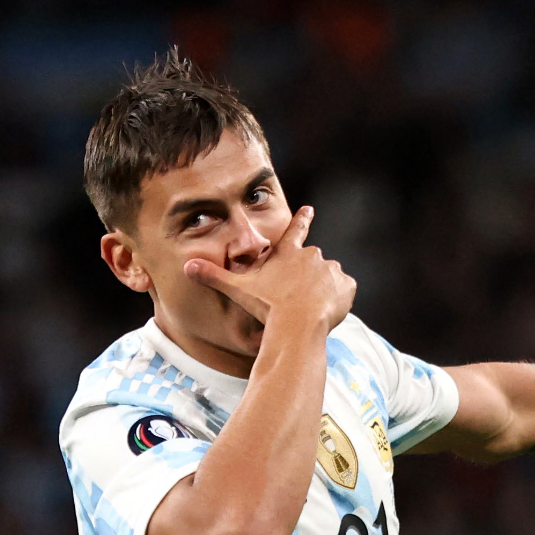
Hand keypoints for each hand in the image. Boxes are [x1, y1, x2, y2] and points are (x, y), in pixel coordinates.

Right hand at [183, 205, 356, 331]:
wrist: (297, 326)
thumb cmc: (267, 307)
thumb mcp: (238, 290)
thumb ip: (214, 277)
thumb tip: (187, 267)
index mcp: (289, 253)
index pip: (296, 229)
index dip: (303, 219)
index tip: (310, 209)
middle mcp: (313, 255)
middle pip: (312, 263)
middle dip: (307, 277)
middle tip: (296, 299)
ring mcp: (331, 270)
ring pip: (329, 277)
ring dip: (323, 288)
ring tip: (310, 308)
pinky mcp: (346, 286)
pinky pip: (345, 291)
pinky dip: (339, 299)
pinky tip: (326, 311)